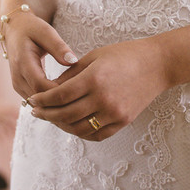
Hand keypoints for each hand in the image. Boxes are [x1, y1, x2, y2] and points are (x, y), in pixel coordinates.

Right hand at [1, 7, 77, 100]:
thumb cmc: (31, 28)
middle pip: (39, 99)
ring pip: (37, 104)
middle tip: (82, 99)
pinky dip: (49, 102)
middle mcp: (17, 77)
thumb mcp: (46, 31)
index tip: (79, 88)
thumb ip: (59, 47)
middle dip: (59, 101)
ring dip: (54, 104)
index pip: (41, 86)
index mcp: (22, 62)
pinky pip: (35, 101)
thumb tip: (73, 61)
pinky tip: (65, 98)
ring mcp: (17, 84)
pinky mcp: (20, 88)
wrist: (14, 30)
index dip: (59, 91)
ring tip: (75, 100)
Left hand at [27, 38, 168, 140]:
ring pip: (79, 128)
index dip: (42, 100)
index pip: (60, 96)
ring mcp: (114, 113)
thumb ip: (71, 74)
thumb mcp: (94, 57)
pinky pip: (96, 135)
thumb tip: (50, 88)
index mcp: (94, 79)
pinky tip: (71, 125)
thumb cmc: (124, 55)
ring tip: (52, 118)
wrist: (158, 64)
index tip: (32, 99)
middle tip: (35, 111)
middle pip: (66, 115)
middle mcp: (103, 99)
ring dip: (61, 125)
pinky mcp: (123, 122)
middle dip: (46, 115)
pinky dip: (80, 132)